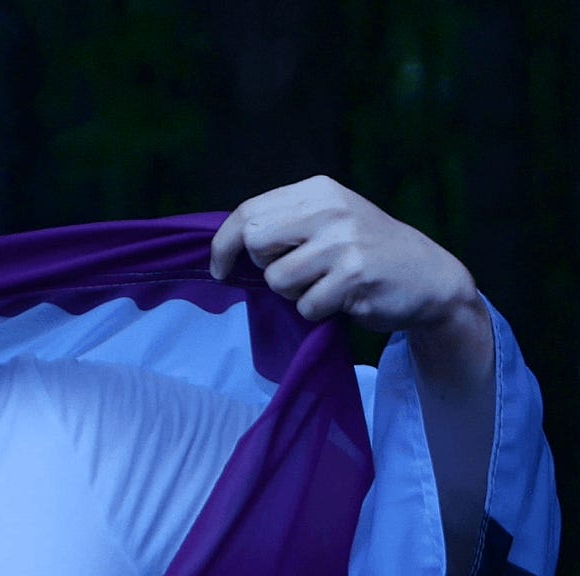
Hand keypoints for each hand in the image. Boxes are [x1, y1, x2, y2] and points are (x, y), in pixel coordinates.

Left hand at [209, 175, 477, 332]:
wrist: (429, 276)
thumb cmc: (364, 252)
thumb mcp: (329, 221)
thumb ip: (285, 224)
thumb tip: (226, 247)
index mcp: (318, 191)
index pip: (248, 212)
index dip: (223, 245)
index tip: (218, 269)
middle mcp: (331, 210)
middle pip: (255, 243)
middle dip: (262, 268)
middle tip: (291, 274)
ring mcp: (343, 243)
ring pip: (278, 280)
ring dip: (293, 294)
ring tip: (323, 285)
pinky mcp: (354, 277)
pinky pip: (306, 306)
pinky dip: (316, 312)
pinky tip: (342, 300)